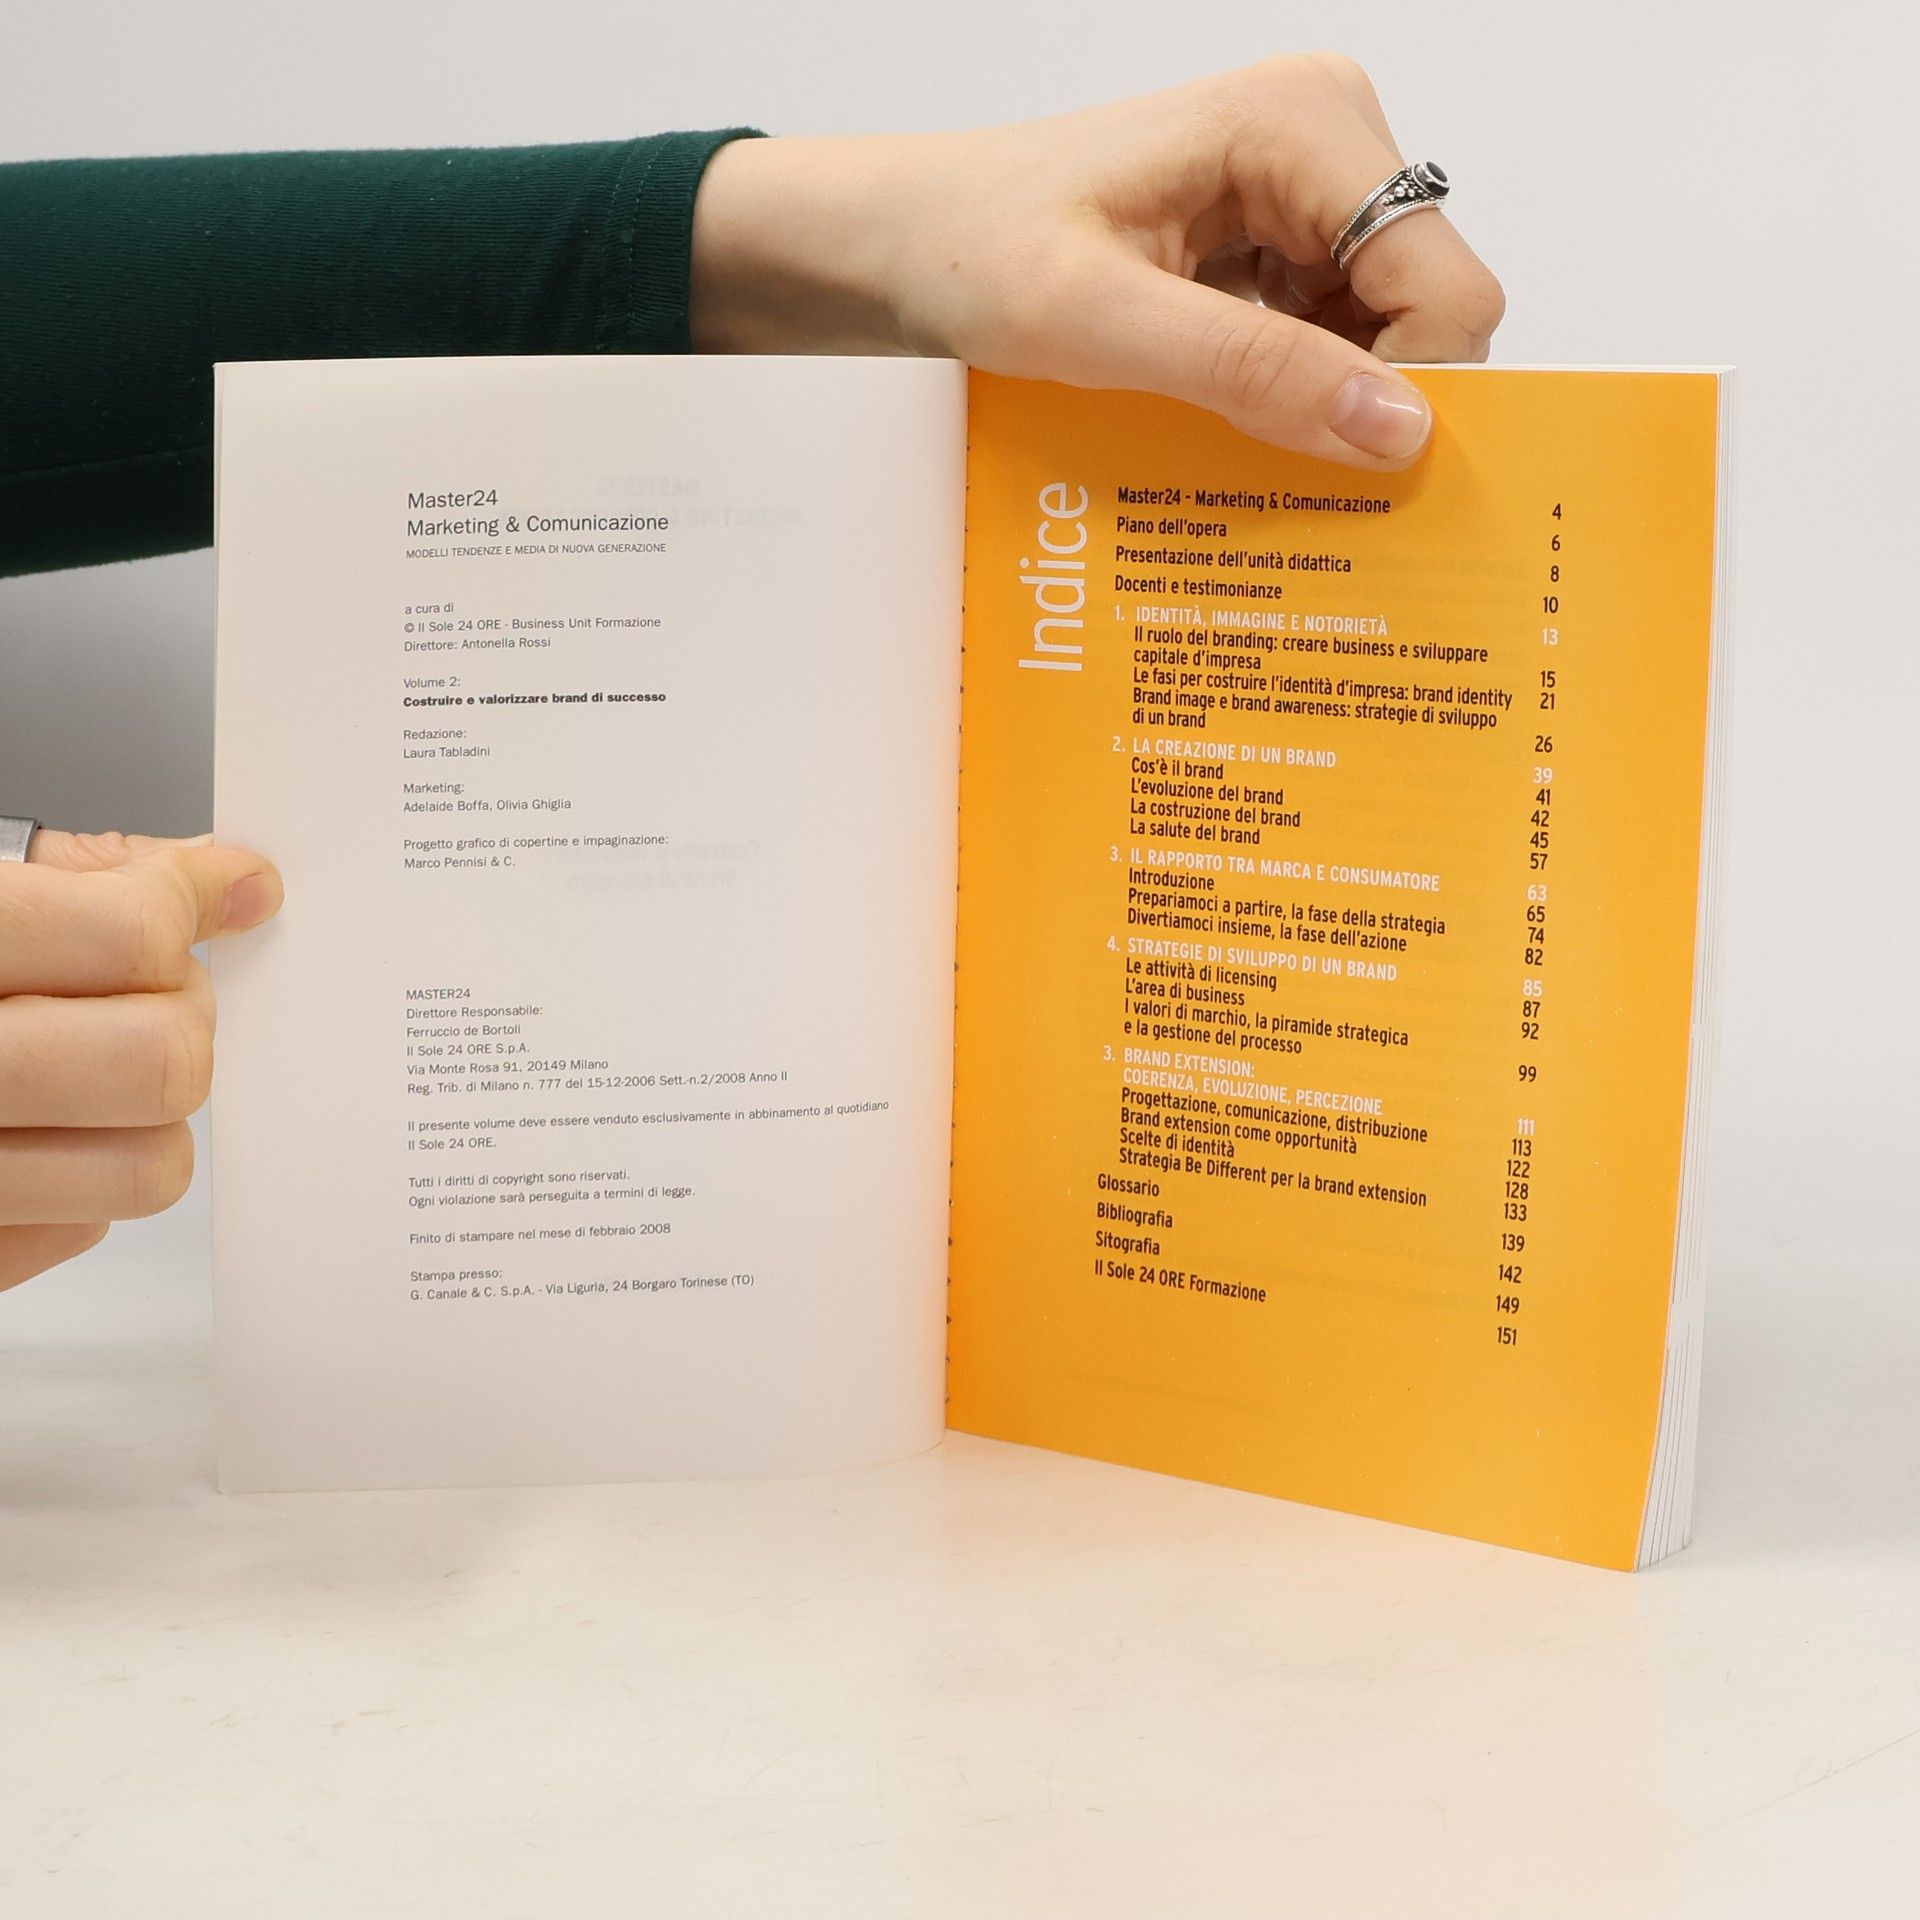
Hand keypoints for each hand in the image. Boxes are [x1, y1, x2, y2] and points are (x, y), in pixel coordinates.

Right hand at [0, 832, 282, 1291]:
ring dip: (146, 1114)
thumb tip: (232, 882)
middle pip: (160, 1062)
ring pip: (151, 1168)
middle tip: (144, 987)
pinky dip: (81, 1179)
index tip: (209, 891)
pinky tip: (31, 1127)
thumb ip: (77, 881)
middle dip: (176, 1016)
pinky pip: (81, 1230)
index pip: (125, 936)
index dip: (183, 902)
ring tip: (92, 1064)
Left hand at [691, 55, 1503, 469]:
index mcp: (1301, 123)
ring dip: (1330, 409)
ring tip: (1244, 450)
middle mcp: (1324, 137)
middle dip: (1372, 404)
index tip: (1350, 478)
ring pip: (1384, 333)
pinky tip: (1236, 426)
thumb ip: (1251, 370)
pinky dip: (1297, 396)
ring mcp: (1303, 190)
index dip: (1419, 393)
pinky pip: (1330, 336)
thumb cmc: (970, 251)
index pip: (1445, 282)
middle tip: (1289, 479)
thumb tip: (1396, 431)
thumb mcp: (1099, 324)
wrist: (903, 242)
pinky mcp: (1275, 239)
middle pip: (1426, 308)